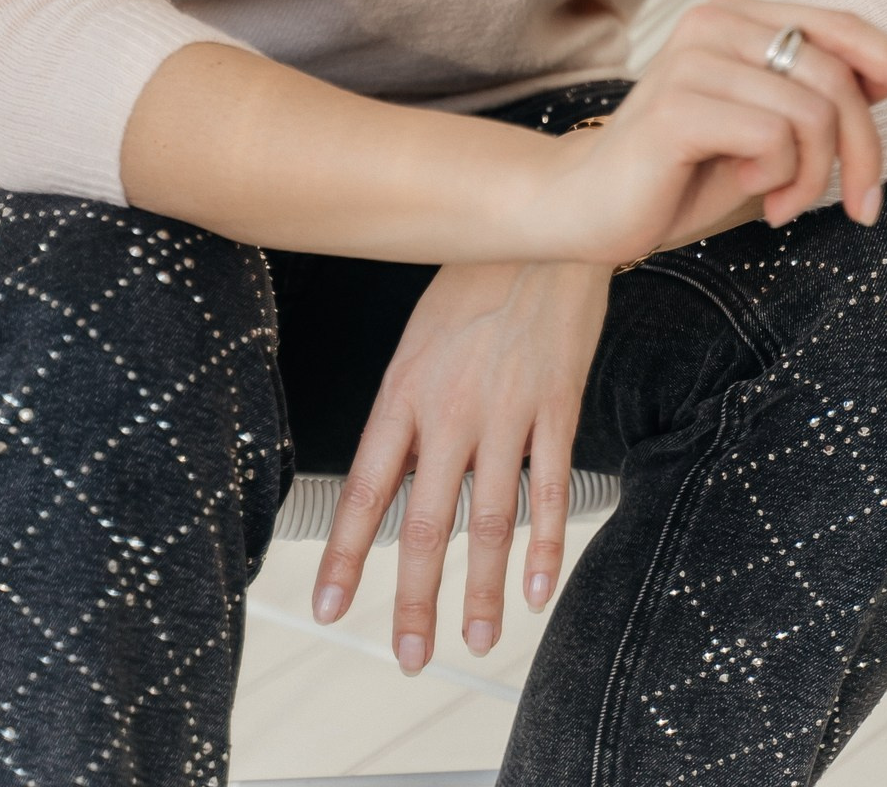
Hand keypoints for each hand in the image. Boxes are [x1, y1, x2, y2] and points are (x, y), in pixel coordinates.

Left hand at [309, 259, 610, 673]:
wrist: (539, 228)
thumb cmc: (470, 282)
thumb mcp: (417, 342)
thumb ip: (407, 417)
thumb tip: (391, 490)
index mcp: (403, 392)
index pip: (363, 489)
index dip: (344, 555)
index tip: (328, 610)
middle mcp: (450, 408)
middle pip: (426, 521)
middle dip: (414, 598)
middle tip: (410, 658)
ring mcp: (508, 409)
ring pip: (490, 518)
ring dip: (484, 589)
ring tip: (478, 641)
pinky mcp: (558, 405)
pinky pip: (551, 488)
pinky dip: (546, 545)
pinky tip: (540, 589)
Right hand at [537, 0, 886, 267]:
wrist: (587, 207)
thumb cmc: (680, 173)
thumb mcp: (769, 134)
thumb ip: (820, 97)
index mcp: (739, 19)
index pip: (842, 26)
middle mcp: (716, 23)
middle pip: (839, 75)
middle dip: (864, 151)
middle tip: (858, 208)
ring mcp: (694, 59)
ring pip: (813, 110)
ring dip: (815, 176)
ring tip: (783, 206)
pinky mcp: (679, 106)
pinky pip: (774, 136)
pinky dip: (779, 179)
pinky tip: (752, 196)